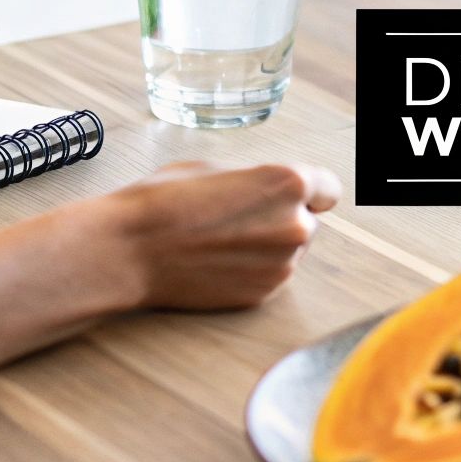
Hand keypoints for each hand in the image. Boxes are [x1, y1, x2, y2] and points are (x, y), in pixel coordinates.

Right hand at [105, 162, 341, 309]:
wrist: (131, 250)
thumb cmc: (165, 201)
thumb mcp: (216, 168)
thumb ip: (258, 180)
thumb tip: (270, 192)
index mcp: (288, 184)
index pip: (329, 188)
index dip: (308, 191)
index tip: (292, 196)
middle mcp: (295, 226)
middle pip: (309, 221)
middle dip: (282, 218)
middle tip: (239, 217)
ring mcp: (282, 266)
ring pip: (290, 251)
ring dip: (269, 246)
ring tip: (222, 240)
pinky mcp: (264, 294)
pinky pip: (271, 275)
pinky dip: (254, 270)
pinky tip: (218, 261)